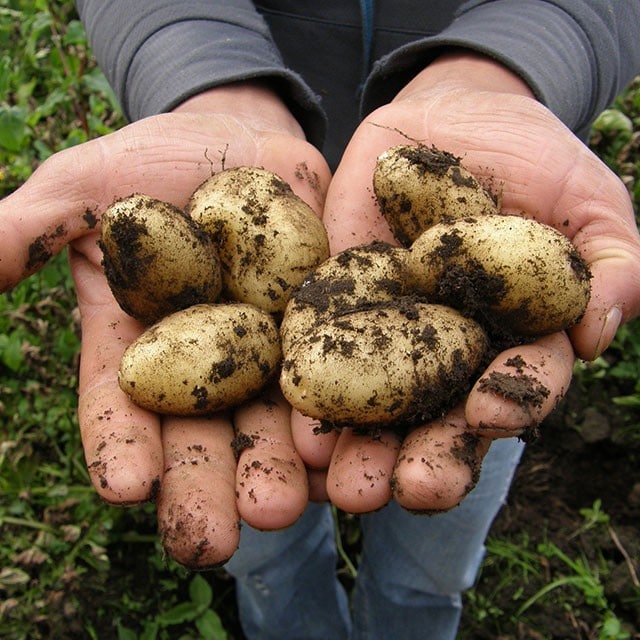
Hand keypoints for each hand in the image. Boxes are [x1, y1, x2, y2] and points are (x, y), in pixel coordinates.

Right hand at [0, 82, 330, 566]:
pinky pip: (334, 371)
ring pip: (271, 419)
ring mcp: (269, 347)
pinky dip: (338, 411)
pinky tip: (342, 452)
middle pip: (201, 433)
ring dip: (277, 468)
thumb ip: (31, 228)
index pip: (120, 404)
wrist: (242, 140)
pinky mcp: (323, 324)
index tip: (125, 488)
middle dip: (207, 486)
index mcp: (140, 342)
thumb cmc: (155, 161)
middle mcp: (205, 361)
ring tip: (283, 510)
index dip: (121, 445)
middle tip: (216, 541)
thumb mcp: (84, 186)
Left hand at [293, 52, 639, 512]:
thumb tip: (601, 330)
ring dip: (360, 446)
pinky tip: (293, 420)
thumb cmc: (535, 160)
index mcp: (514, 341)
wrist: (455, 116)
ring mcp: (390, 331)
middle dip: (426, 458)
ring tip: (342, 484)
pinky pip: (320, 346)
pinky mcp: (338, 302)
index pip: (518, 387)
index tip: (487, 414)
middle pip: (441, 418)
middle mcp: (449, 352)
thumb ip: (612, 261)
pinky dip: (309, 381)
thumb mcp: (587, 200)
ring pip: (376, 404)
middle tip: (407, 491)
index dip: (510, 403)